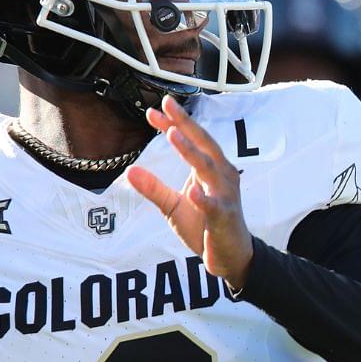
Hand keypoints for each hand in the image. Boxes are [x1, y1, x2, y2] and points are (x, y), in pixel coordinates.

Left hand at [128, 96, 253, 289]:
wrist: (231, 257)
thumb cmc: (205, 226)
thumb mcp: (173, 206)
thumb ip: (154, 188)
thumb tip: (129, 170)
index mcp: (211, 169)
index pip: (192, 140)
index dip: (174, 124)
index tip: (154, 110)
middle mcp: (221, 175)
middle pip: (203, 143)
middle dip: (185, 123)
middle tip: (168, 104)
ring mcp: (225, 195)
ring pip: (208, 168)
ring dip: (190, 151)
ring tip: (173, 134)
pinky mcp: (224, 217)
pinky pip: (214, 206)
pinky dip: (203, 199)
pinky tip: (192, 192)